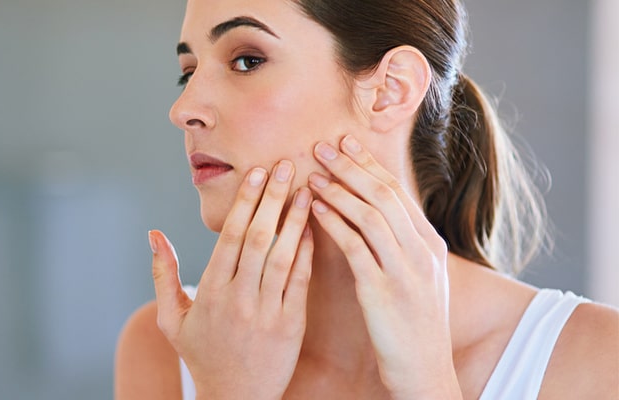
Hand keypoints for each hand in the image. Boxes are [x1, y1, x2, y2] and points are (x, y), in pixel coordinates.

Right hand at [150, 160, 313, 399]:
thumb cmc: (201, 354)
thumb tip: (154, 234)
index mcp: (211, 292)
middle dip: (274, 198)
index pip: (231, 237)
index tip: (258, 173)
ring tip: (308, 188)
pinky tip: (315, 228)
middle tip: (287, 165)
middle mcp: (239, 299)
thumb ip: (163, 274)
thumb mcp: (170, 318)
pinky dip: (308, 253)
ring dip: (296, 219)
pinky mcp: (291, 325)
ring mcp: (267, 312)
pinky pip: (301, 281)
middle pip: (259, 238)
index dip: (246, 202)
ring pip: (284, 256)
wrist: (235, 399)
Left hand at [308, 136, 461, 398]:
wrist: (425, 371)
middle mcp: (420, 251)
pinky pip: (356, 247)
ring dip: (338, 190)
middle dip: (351, 167)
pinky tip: (315, 210)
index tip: (345, 142)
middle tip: (322, 145)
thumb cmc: (414, 327)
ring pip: (370, 215)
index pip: (396, 192)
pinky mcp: (383, 290)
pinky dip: (334, 223)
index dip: (369, 164)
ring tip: (311, 173)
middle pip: (384, 195)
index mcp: (429, 244)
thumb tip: (380, 215)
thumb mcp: (419, 279)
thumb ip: (402, 246)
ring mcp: (404, 270)